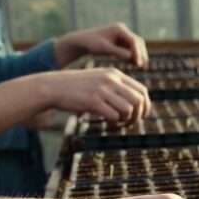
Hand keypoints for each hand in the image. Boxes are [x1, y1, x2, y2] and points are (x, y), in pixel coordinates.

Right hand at [33, 68, 149, 122]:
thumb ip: (117, 87)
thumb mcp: (100, 79)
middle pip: (139, 101)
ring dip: (127, 121)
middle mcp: (111, 80)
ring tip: (119, 124)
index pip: (142, 90)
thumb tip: (137, 104)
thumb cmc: (78, 88)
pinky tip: (110, 124)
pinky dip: (115, 123)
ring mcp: (102, 90)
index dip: (145, 106)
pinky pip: (114, 116)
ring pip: (129, 109)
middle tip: (130, 123)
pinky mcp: (92, 101)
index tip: (140, 115)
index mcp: (115, 74)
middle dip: (139, 116)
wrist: (53, 87)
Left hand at [55, 22, 147, 67]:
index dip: (138, 53)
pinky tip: (132, 64)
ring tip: (138, 67)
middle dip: (141, 54)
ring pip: (136, 46)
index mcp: (119, 29)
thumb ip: (118, 52)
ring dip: (138, 56)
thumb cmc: (91, 44)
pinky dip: (133, 56)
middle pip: (138, 43)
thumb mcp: (104, 49)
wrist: (82, 41)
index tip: (138, 64)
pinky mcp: (121, 41)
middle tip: (142, 67)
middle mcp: (122, 30)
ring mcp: (122, 35)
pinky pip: (131, 49)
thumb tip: (131, 57)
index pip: (134, 41)